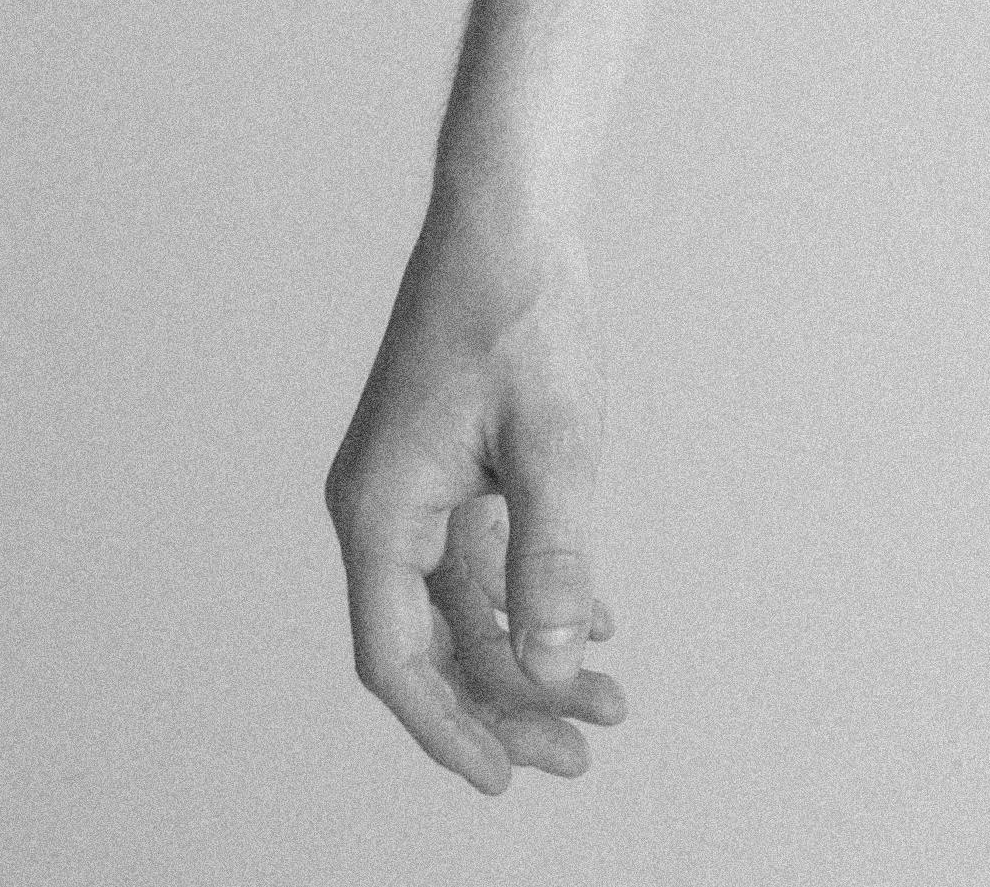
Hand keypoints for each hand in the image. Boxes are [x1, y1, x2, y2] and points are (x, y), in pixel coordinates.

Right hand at [325, 199, 628, 789]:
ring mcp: (413, 488)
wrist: (511, 210)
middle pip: (436, 644)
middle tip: (588, 749)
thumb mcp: (556, 440)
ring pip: (465, 605)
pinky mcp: (449, 465)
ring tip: (609, 702)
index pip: (399, 660)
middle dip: (509, 702)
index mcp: (379, 511)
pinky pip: (480, 559)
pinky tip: (594, 625)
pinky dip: (531, 595)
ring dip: (532, 651)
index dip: (451, 728)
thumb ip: (553, 557)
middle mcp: (382, 509)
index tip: (507, 779)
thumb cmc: (525, 309)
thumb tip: (557, 664)